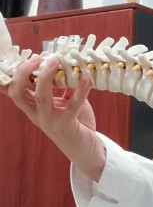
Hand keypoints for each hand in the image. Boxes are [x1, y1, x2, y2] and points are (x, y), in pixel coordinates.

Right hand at [7, 55, 105, 180]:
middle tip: (38, 57)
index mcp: (34, 108)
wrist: (87, 149)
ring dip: (46, 77)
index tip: (21, 57)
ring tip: (55, 61)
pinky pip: (72, 105)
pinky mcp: (66, 125)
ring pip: (40, 97)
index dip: (12, 75)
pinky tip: (86, 78)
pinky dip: (80, 90)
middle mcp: (37, 114)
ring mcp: (49, 121)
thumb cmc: (76, 122)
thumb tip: (64, 65)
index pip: (14, 90)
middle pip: (18, 93)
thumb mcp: (66, 102)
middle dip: (24, 73)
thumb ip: (62, 87)